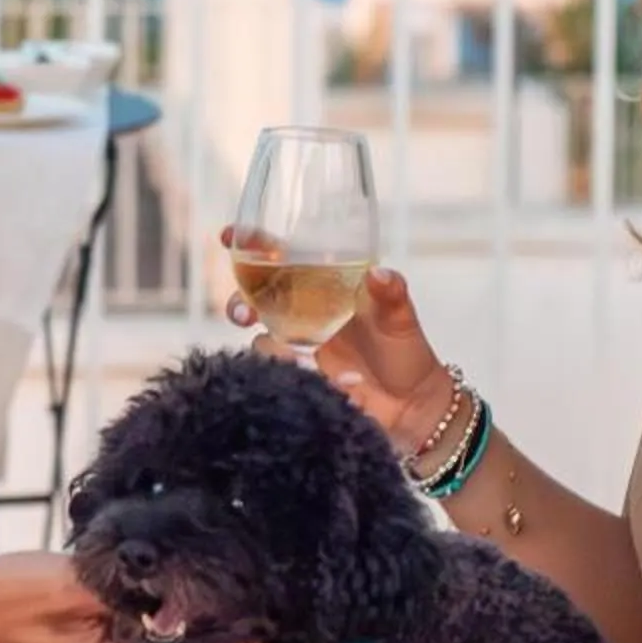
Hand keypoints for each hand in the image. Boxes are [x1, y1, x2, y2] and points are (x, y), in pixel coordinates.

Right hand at [219, 227, 455, 454]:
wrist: (412, 407)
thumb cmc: (406, 353)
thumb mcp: (401, 319)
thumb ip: (391, 294)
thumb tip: (379, 274)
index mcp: (322, 286)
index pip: (280, 258)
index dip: (252, 244)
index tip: (229, 235)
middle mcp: (302, 313)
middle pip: (253, 299)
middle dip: (238, 303)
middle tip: (244, 314)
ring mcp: (297, 347)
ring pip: (259, 340)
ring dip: (271, 349)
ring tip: (304, 362)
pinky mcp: (297, 377)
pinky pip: (277, 373)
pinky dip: (294, 374)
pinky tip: (330, 380)